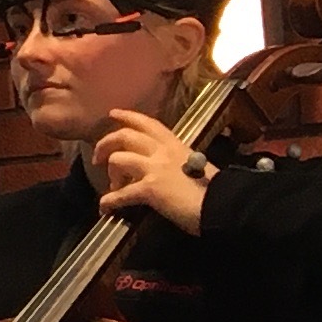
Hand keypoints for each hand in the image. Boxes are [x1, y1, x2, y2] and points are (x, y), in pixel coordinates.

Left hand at [91, 111, 210, 232]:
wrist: (223, 205)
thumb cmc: (215, 190)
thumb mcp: (197, 166)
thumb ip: (179, 163)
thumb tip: (169, 171)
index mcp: (176, 145)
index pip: (149, 123)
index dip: (129, 116)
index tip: (114, 113)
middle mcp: (163, 151)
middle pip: (125, 135)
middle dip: (106, 144)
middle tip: (98, 157)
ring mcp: (155, 168)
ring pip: (118, 159)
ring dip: (111, 174)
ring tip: (113, 188)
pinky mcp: (150, 188)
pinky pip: (121, 194)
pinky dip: (109, 201)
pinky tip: (106, 208)